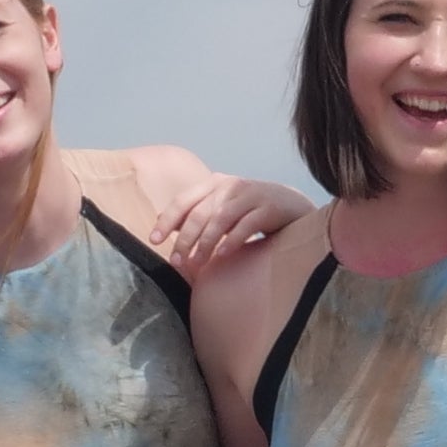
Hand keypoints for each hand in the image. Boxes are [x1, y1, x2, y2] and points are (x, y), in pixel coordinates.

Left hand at [155, 174, 310, 272]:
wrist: (292, 205)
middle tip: (176, 261)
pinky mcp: (268, 208)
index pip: (183, 201)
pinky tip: (222, 255)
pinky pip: (246, 225)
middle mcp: (230, 185)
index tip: (154, 241)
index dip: (167, 221)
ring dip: (205, 242)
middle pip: (199, 212)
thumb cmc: (251, 210)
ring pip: (220, 218)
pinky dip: (232, 240)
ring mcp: (250, 195)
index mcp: (214, 183)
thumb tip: (167, 227)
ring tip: (197, 262)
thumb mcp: (223, 207)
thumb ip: (199, 214)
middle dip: (185, 238)